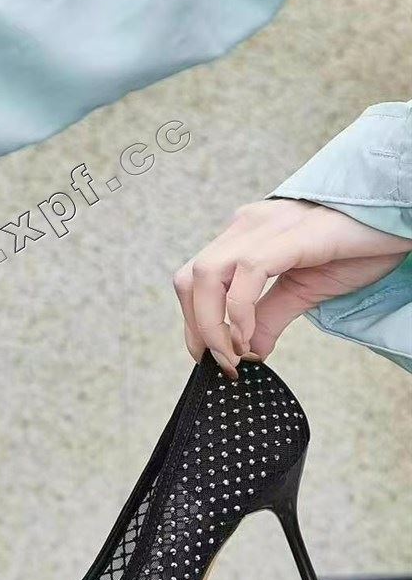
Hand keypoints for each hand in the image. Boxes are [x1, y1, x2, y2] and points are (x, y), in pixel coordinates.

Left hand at [173, 199, 411, 377]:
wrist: (400, 216)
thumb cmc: (358, 246)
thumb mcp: (305, 291)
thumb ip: (269, 317)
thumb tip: (248, 351)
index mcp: (245, 238)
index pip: (194, 281)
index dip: (193, 324)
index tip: (210, 359)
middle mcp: (247, 226)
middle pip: (189, 279)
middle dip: (196, 329)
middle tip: (220, 363)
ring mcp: (265, 226)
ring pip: (206, 275)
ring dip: (211, 324)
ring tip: (234, 355)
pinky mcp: (290, 234)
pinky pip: (247, 272)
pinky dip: (239, 310)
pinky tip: (250, 336)